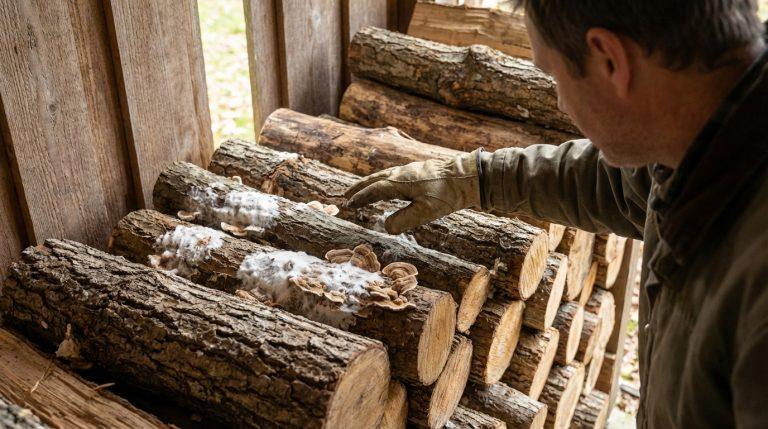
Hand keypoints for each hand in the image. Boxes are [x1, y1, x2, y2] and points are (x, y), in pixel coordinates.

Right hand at [344, 149, 482, 233]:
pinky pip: (394, 174)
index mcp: (399, 183)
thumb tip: (385, 227)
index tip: (348, 204)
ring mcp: (411, 170)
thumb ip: (403, 221)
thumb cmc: (447, 195)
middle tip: (346, 195)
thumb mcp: (425, 212)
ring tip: (362, 188)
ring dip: (370, 183)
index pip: (373, 191)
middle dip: (359, 188)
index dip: (360, 198)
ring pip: (384, 175)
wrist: (468, 176)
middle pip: (375, 180)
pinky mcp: (419, 170)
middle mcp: (401, 173)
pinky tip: (389, 184)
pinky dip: (383, 180)